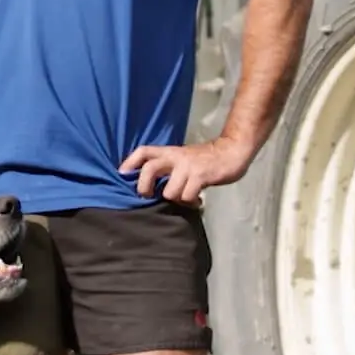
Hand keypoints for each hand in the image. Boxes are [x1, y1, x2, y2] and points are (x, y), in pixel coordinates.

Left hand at [120, 135, 256, 203]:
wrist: (232, 151)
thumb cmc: (205, 159)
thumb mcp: (183, 159)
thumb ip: (169, 168)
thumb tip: (153, 186)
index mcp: (169, 152)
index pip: (143, 151)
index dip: (129, 162)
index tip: (122, 175)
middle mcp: (176, 157)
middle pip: (149, 169)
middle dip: (144, 187)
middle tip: (149, 195)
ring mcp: (188, 166)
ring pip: (169, 191)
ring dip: (176, 199)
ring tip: (185, 199)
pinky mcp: (201, 176)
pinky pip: (187, 196)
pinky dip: (191, 203)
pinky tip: (197, 201)